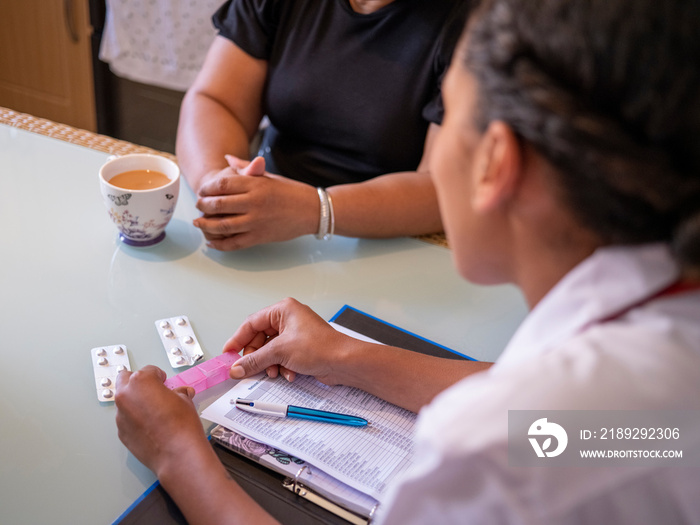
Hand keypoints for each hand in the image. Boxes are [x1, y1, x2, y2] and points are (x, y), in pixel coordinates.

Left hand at [114, 366, 206, 475]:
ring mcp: (120, 415)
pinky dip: (135, 419)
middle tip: (153, 390)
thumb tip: (179, 394)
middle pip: (125, 379)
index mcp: (141, 381)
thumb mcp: (184, 400)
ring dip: (136, 402)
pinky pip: (126, 419)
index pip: (149, 370)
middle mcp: (126, 396)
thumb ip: (177, 393)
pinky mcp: (121, 432)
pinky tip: (151, 426)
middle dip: (139, 383)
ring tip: (154, 412)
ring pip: (125, 401)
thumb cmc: (181, 425)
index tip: (163, 381)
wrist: (177, 453)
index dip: (159, 376)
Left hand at [193, 155, 318, 249]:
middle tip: (198, 206)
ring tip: (199, 223)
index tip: (202, 191)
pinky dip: (220, 244)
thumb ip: (246, 169)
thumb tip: (228, 159)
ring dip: (206, 225)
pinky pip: (234, 243)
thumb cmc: (291, 191)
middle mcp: (254, 203)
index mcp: (255, 184)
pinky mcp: (260, 237)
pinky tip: (211, 241)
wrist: (312, 210)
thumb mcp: (269, 177)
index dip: (207, 188)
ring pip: (222, 226)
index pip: (222, 185)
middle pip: (218, 205)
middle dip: (203, 206)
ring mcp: (256, 222)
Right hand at [224, 298, 352, 384]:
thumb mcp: (280, 352)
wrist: (343, 362)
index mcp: (283, 310)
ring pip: (270, 350)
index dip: (238, 339)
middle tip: (247, 369)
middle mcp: (289, 319)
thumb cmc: (320, 347)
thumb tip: (237, 367)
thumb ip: (254, 360)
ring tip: (274, 372)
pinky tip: (289, 374)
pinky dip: (282, 367)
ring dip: (270, 364)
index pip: (252, 323)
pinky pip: (282, 357)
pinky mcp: (301, 348)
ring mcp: (295, 334)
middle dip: (256, 356)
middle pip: (260, 338)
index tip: (228, 353)